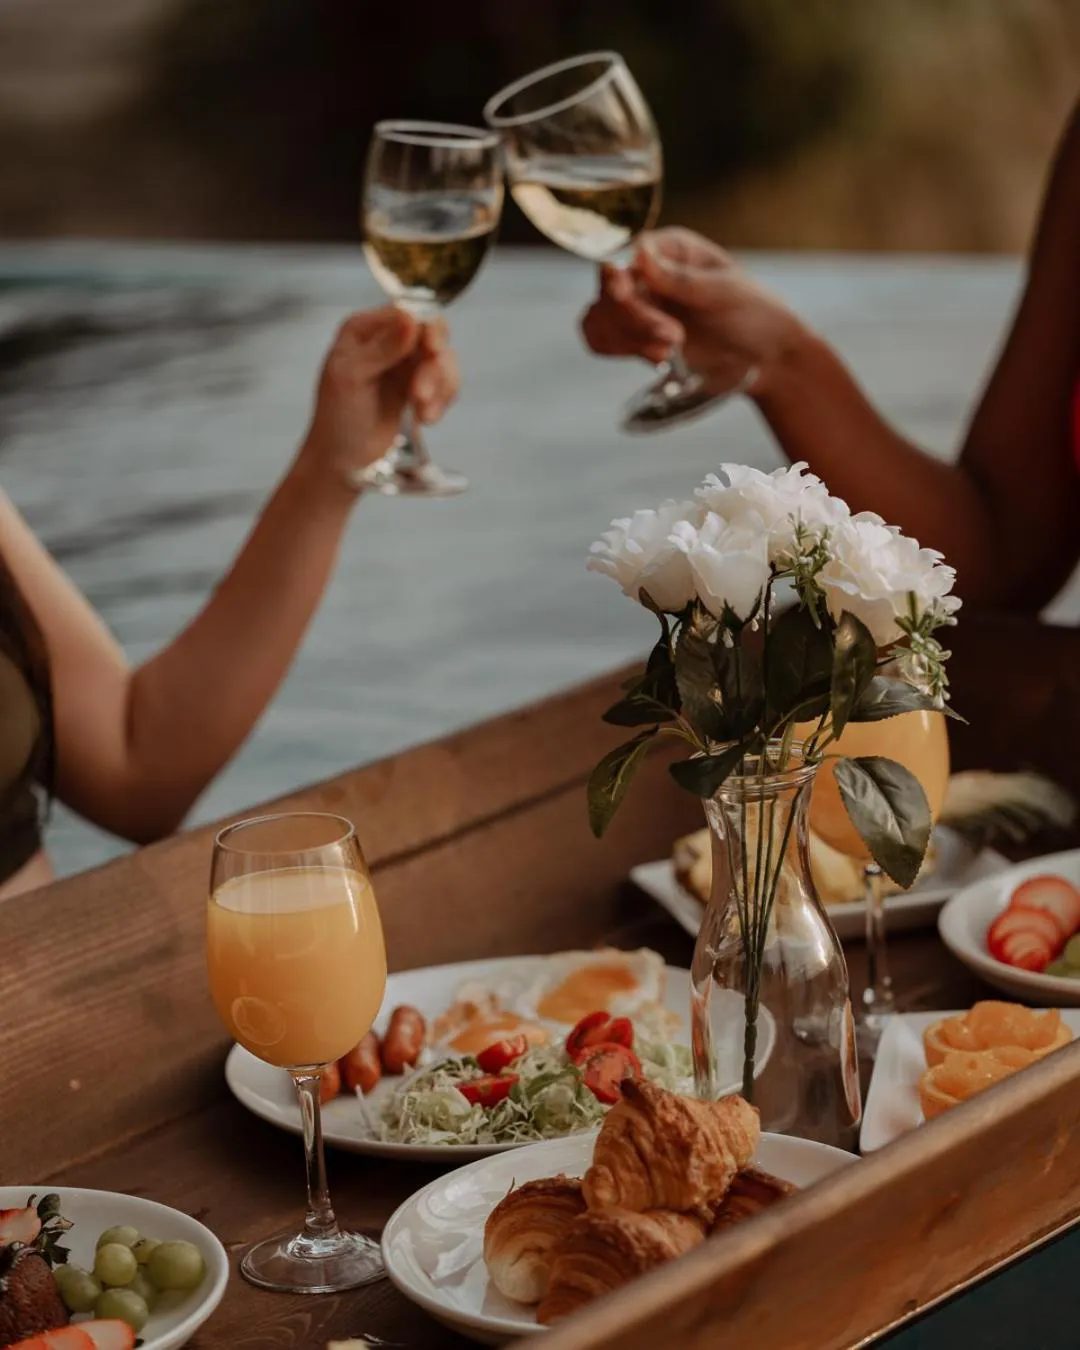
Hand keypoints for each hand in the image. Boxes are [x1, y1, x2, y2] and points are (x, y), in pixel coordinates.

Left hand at [300, 307, 458, 482]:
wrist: (344, 459)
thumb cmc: (337, 417)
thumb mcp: (351, 377)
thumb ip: (382, 348)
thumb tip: (411, 319)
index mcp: (364, 328)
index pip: (407, 313)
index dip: (426, 329)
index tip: (432, 350)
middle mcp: (388, 340)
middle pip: (433, 334)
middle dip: (434, 366)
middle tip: (419, 395)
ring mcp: (406, 363)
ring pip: (444, 360)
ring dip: (439, 387)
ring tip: (422, 414)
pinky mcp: (420, 386)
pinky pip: (447, 383)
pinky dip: (443, 400)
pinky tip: (426, 419)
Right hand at [580, 227, 805, 397]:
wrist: (763, 357)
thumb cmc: (753, 314)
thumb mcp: (724, 292)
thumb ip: (681, 278)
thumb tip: (639, 253)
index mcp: (669, 248)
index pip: (626, 255)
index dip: (618, 277)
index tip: (624, 293)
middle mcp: (646, 272)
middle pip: (608, 290)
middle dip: (635, 318)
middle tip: (674, 337)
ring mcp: (638, 305)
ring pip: (600, 318)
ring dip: (628, 338)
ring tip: (669, 353)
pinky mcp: (634, 336)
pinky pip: (601, 340)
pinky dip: (619, 351)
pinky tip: (655, 358)